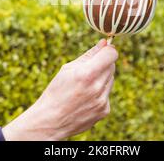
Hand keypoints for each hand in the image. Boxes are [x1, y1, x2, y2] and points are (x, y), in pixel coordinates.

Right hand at [2, 39, 117, 140]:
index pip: (111, 54)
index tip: (104, 50)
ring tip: (84, 86)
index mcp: (87, 74)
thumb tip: (104, 43)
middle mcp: (97, 88)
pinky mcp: (104, 111)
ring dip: (101, 79)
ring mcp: (102, 101)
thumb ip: (89, 55)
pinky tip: (86, 98)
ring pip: (110, 80)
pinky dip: (100, 93)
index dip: (108, 50)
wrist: (51, 120)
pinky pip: (107, 94)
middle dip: (103, 64)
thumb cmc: (57, 91)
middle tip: (88, 70)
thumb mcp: (68, 69)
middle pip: (112, 66)